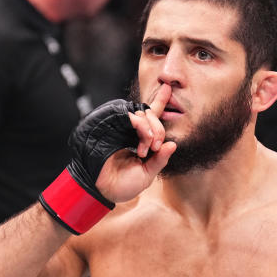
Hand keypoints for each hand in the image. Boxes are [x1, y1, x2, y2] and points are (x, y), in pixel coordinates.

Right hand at [93, 83, 176, 202]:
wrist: (104, 190)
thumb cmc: (125, 184)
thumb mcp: (148, 173)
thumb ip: (160, 159)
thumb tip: (172, 144)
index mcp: (140, 139)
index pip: (152, 118)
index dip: (160, 101)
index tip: (168, 87)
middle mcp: (130, 131)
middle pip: (149, 114)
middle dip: (158, 129)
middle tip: (156, 147)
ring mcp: (120, 128)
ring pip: (141, 114)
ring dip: (151, 129)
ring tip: (148, 148)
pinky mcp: (111, 126)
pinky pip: (131, 116)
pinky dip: (142, 126)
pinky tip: (144, 142)